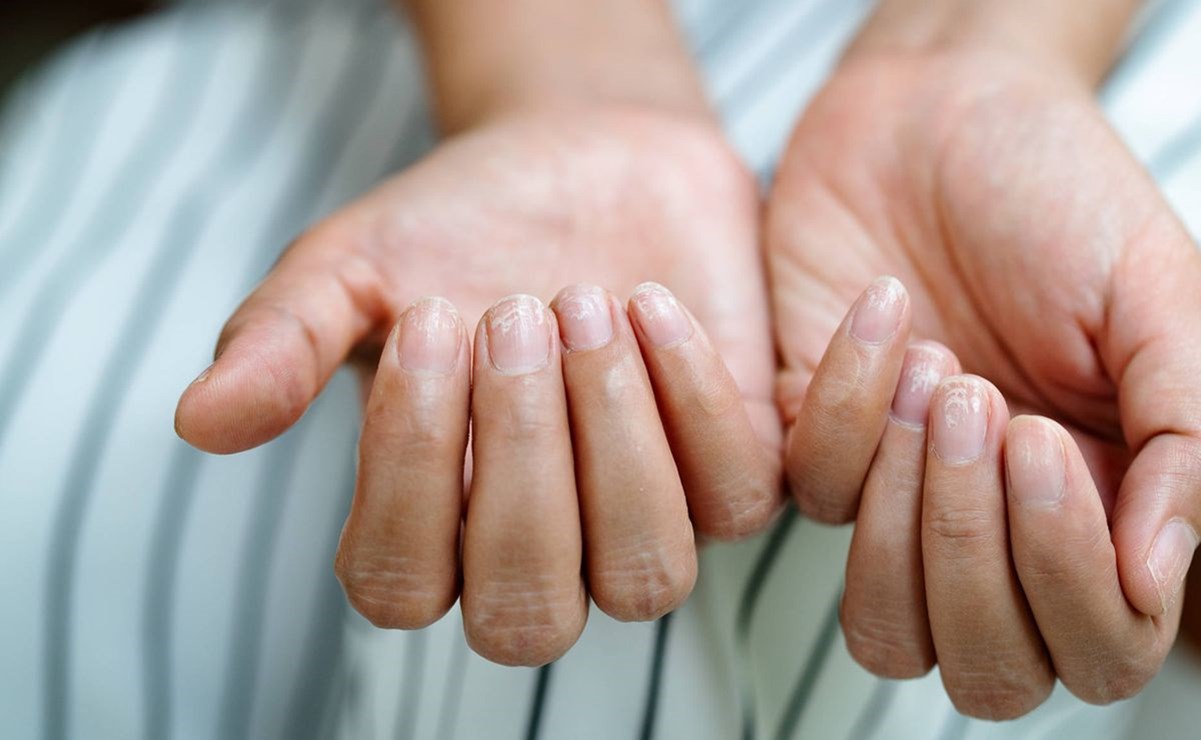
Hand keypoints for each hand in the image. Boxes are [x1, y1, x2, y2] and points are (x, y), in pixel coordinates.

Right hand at [175, 107, 781, 664]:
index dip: (409, 469)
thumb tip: (200, 422)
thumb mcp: (353, 268)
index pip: (400, 586)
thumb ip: (282, 343)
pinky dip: (691, 397)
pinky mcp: (731, 472)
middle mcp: (539, 554)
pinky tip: (649, 301)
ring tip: (581, 302)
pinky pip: (735, 496)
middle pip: (528, 614)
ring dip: (612, 440)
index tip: (427, 321)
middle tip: (510, 312)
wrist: (582, 160)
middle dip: (520, 460)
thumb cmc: (458, 227)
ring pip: (646, 577)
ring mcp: (643, 523)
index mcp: (429, 529)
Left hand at [768, 49, 1200, 717]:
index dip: (1068, 580)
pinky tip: (886, 312)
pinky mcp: (809, 444)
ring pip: (884, 627)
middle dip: (976, 552)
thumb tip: (1157, 578)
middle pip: (985, 665)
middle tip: (986, 407)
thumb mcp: (1159, 296)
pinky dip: (846, 403)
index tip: (1043, 442)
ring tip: (941, 377)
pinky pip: (811, 492)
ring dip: (906, 519)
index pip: (1097, 645)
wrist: (937, 114)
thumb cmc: (1058, 197)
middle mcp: (998, 527)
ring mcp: (899, 496)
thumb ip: (1186, 433)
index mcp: (1102, 508)